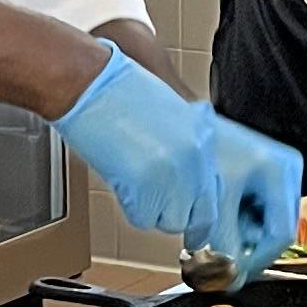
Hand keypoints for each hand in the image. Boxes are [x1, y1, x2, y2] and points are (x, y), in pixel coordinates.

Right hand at [52, 43, 216, 245]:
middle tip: (157, 202)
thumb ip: (188, 146)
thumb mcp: (172, 114)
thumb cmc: (120, 93)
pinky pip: (144, 218)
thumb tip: (190, 175)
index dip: (199, 208)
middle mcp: (195, 160)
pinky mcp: (147, 189)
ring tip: (134, 181)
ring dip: (152, 209)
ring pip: (171, 221)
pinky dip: (131, 207)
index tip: (192, 218)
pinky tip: (122, 181)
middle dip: (178, 214)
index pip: (215, 194)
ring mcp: (174, 176)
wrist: (91, 85)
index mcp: (203, 140)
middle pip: (200, 215)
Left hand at [204, 115, 302, 281]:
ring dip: (238, 235)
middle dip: (245, 247)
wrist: (176, 125)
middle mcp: (284, 171)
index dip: (257, 260)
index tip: (235, 274)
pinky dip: (234, 221)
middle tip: (218, 256)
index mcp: (281, 172)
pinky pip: (253, 210)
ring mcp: (273, 172)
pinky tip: (215, 220)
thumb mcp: (214, 203)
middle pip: (274, 229)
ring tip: (211, 233)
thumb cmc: (199, 150)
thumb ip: (223, 244)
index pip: (281, 233)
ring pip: (262, 222)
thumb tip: (230, 278)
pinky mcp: (258, 175)